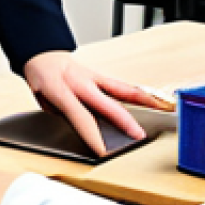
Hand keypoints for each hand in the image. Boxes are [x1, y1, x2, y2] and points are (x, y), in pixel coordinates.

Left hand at [23, 50, 168, 156]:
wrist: (42, 52)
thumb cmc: (41, 78)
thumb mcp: (43, 101)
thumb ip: (63, 115)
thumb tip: (84, 129)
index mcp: (61, 90)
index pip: (80, 116)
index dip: (92, 135)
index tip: (103, 151)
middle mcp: (80, 81)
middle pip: (106, 103)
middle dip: (123, 121)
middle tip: (138, 136)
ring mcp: (92, 76)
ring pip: (120, 89)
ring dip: (142, 100)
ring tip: (162, 109)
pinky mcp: (99, 75)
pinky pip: (121, 85)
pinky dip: (138, 93)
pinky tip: (153, 99)